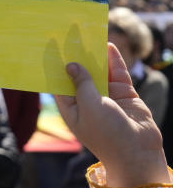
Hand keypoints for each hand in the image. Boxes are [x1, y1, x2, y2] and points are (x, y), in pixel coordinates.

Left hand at [54, 42, 171, 187]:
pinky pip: (117, 74)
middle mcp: (87, 101)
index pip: (59, 83)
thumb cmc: (107, 134)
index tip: (49, 47)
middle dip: (75, 57)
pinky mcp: (124, 95)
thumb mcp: (89, 106)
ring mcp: (107, 97)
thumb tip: (71, 65)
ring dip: (94, 55)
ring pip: (99, 72)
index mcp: (71, 108)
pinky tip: (108, 45)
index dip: (55, 66)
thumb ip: (81, 83)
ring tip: (87, 34)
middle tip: (67, 34)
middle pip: (79, 74)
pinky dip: (113, 60)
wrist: (138, 153)